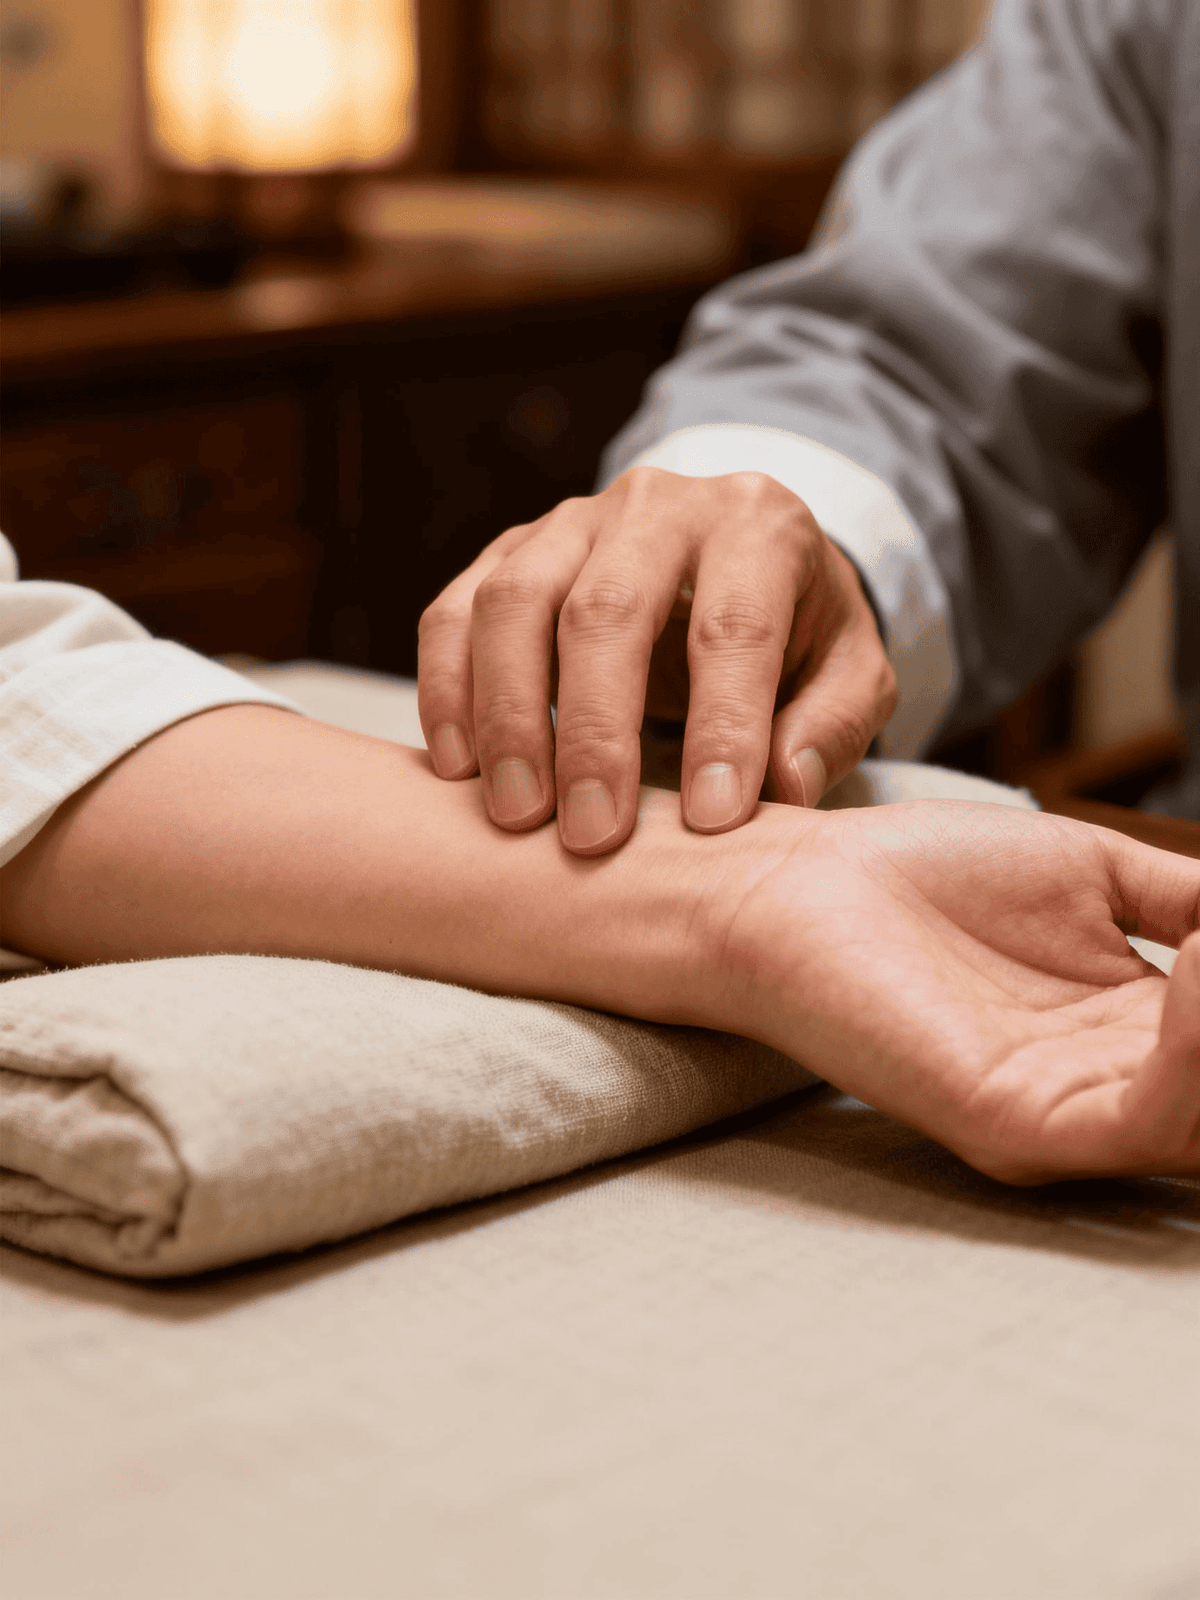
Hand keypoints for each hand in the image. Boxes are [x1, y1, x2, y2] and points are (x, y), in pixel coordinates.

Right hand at [417, 467, 895, 854]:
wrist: (733, 557)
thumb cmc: (797, 628)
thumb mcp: (852, 668)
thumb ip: (832, 724)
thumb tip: (783, 789)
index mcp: (759, 528)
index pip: (737, 626)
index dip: (724, 726)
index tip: (711, 823)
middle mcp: (658, 507)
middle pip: (608, 609)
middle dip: (596, 732)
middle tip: (592, 835)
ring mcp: (571, 523)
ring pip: (515, 602)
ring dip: (508, 715)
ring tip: (517, 814)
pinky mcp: (508, 553)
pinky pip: (455, 612)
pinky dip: (447, 689)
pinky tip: (459, 767)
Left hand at [720, 801, 1199, 1180]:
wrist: (798, 882)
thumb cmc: (925, 874)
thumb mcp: (1089, 872)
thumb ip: (1185, 895)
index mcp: (1133, 1035)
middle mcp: (1110, 1091)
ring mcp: (1063, 1119)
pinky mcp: (1010, 1125)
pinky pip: (1140, 1120)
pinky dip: (1195, 1052)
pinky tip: (1197, 964)